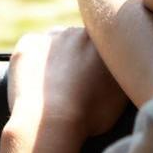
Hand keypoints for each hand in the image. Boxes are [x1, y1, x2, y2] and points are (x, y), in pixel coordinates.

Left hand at [7, 27, 128, 137]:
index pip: (104, 44)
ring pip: (55, 44)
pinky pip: (32, 49)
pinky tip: (36, 83)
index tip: (95, 78)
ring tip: (55, 88)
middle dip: (78, 58)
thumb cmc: (90, 115)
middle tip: (76, 85)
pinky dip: (33, 62)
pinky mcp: (27, 44)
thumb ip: (124, 73)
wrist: (51, 121)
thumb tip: (126, 67)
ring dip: (56, 58)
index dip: (99, 62)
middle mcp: (77, 31)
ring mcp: (50, 37)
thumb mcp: (122, 95)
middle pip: (79, 42)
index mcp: (103, 41)